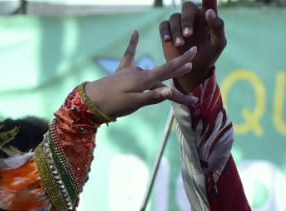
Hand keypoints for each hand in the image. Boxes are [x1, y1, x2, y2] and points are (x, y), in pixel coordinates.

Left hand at [81, 31, 196, 119]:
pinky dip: (133, 44)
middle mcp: (140, 73)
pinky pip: (129, 56)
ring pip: (152, 75)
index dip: (182, 63)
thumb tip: (169, 92)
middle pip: (164, 75)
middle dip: (179, 75)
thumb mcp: (134, 103)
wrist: (91, 100)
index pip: (168, 70)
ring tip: (173, 87)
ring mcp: (131, 71)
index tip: (194, 54)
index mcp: (145, 80)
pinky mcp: (122, 71)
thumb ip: (152, 97)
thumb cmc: (113, 104)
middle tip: (194, 76)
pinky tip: (135, 32)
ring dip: (163, 80)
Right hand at [160, 0, 225, 92]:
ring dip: (176, 31)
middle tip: (188, 35)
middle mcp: (193, 16)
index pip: (209, 1)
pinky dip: (165, 32)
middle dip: (186, 20)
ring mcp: (179, 22)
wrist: (194, 69)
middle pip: (187, 7)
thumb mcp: (218, 43)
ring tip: (179, 45)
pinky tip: (168, 40)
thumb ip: (217, 27)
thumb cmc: (209, 54)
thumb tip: (209, 12)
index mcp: (207, 16)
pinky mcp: (168, 30)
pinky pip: (164, 25)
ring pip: (174, 18)